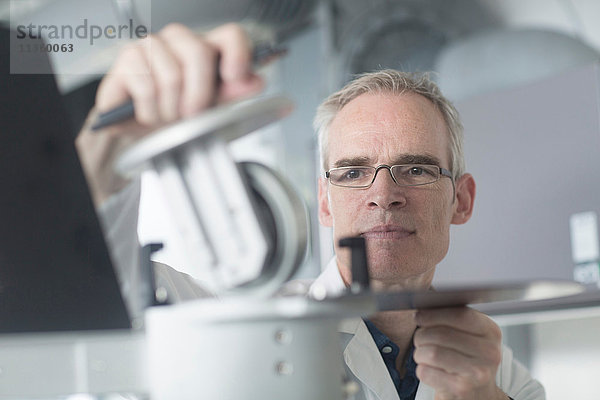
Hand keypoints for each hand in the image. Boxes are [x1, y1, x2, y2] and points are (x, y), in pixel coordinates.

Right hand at [76, 23, 263, 205]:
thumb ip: (232, 94)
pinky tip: (148, 113)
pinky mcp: (128, 58)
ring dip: (170, 109)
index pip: (230, 35)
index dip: (237, 53)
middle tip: (192, 115)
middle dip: (198, 94)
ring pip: (171, 75)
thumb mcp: (209, 110)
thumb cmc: (174, 116)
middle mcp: (179, 41)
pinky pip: (145, 86)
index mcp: (206, 49)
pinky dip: (149, 111)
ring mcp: (151, 45)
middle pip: (198, 52)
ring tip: (166, 115)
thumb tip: (255, 81)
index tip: (235, 76)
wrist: (139, 132)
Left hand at [413, 307, 508, 399]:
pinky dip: (421, 370)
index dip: (433, 314)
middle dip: (422, 335)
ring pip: (431, 352)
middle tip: (420, 339)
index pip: (459, 315)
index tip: (420, 316)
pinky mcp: (462, 389)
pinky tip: (430, 371)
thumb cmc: (469, 360)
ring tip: (424, 355)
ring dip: (420, 353)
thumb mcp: (469, 335)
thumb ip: (452, 318)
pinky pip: (426, 372)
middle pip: (441, 334)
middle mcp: (489, 352)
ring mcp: (477, 372)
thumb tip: (424, 308)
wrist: (479, 395)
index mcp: (491, 332)